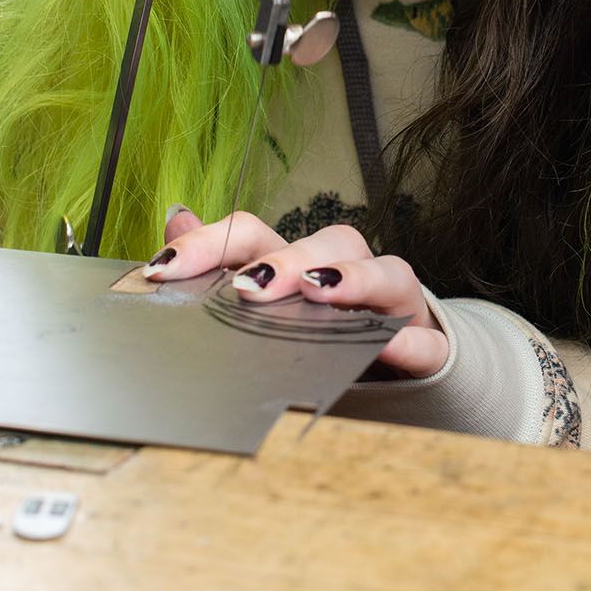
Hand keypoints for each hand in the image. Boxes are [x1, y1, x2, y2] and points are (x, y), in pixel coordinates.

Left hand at [144, 207, 448, 377]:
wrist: (411, 372)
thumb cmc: (329, 337)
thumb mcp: (270, 310)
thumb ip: (223, 269)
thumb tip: (178, 217)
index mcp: (301, 263)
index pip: (256, 234)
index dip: (210, 244)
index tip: (163, 271)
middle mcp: (350, 271)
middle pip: (325, 242)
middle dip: (283, 260)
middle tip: (245, 288)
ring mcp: (393, 306)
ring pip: (384, 273)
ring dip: (352, 277)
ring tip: (316, 290)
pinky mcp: (428, 348)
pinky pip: (424, 340)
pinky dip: (409, 340)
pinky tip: (389, 344)